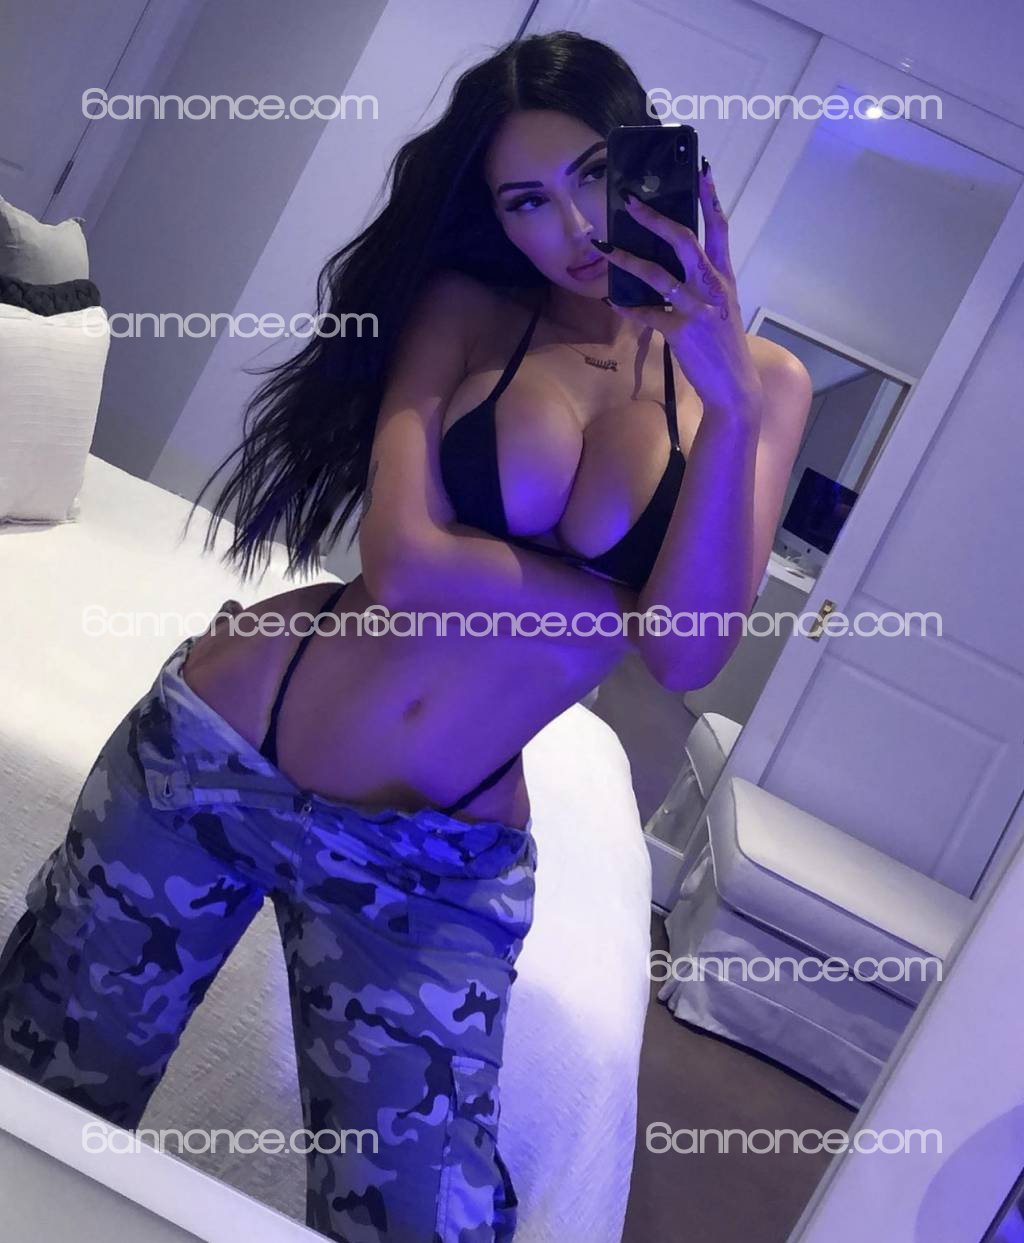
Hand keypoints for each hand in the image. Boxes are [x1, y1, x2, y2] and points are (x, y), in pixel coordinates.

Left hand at [596, 164, 761, 422]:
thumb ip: (701, 284)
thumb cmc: (723, 346)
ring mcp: (697, 309)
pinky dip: (628, 308)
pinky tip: (612, 300)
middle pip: (684, 241)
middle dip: (655, 218)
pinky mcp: (680, 332)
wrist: (733, 387)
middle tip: (630, 200)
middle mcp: (713, 288)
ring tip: (602, 247)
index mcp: (724, 278)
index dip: (710, 198)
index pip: (720, 229)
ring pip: (656, 275)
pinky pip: (646, 315)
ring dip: (626, 259)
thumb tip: (669, 265)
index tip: (701, 171)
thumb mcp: (720, 309)